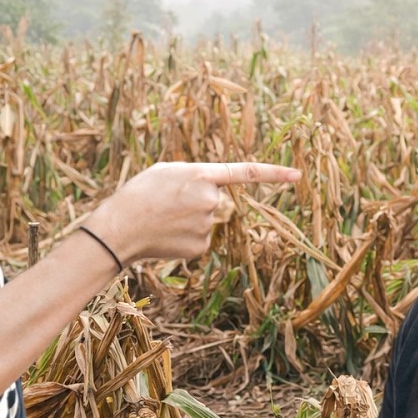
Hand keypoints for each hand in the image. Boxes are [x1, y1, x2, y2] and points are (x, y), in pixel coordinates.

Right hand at [85, 161, 299, 263]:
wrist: (120, 228)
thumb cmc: (139, 194)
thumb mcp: (166, 170)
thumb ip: (195, 175)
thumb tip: (212, 194)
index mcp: (202, 174)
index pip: (246, 172)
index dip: (274, 174)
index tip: (298, 175)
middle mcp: (210, 200)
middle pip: (215, 201)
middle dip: (197, 202)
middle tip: (168, 203)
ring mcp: (207, 225)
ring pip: (206, 221)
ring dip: (188, 220)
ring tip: (162, 219)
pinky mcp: (200, 247)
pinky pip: (200, 239)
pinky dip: (185, 238)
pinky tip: (167, 236)